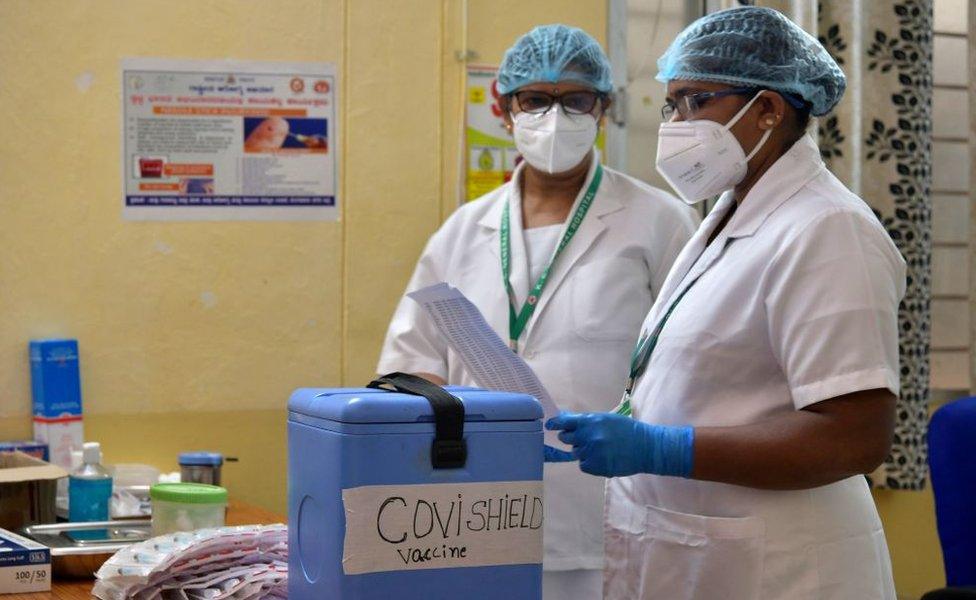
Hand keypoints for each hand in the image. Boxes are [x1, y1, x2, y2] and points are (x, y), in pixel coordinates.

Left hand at [545, 412, 694, 477]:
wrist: (646, 448)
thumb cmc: (627, 431)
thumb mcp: (606, 419)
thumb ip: (586, 421)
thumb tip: (565, 419)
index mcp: (591, 421)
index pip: (564, 422)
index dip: (555, 424)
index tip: (549, 426)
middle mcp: (588, 435)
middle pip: (566, 438)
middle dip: (572, 439)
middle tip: (585, 440)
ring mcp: (590, 451)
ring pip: (576, 453)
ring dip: (584, 451)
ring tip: (602, 450)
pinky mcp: (594, 466)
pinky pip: (583, 465)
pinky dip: (590, 463)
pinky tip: (604, 459)